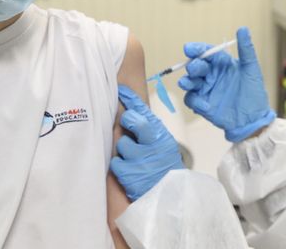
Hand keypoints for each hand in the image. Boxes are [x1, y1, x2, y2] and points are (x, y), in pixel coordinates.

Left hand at [110, 85, 184, 201]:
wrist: (171, 195)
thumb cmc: (165, 165)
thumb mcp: (164, 143)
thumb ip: (150, 128)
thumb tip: (132, 108)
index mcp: (160, 134)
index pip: (143, 110)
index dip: (130, 98)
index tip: (121, 90)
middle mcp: (151, 144)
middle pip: (129, 120)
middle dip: (127, 122)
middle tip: (131, 130)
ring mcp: (139, 159)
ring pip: (120, 143)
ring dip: (125, 150)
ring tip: (136, 159)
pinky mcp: (128, 174)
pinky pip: (115, 162)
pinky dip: (120, 166)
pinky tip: (131, 170)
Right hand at [178, 27, 275, 142]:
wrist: (253, 119)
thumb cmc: (254, 92)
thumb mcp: (251, 70)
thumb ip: (246, 50)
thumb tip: (243, 28)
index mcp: (221, 63)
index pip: (206, 52)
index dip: (196, 49)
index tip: (189, 49)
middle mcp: (211, 74)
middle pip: (195, 66)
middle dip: (193, 66)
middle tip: (195, 69)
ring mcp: (205, 89)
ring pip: (189, 81)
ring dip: (186, 81)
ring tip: (188, 83)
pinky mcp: (202, 103)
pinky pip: (191, 99)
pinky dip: (195, 101)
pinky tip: (206, 105)